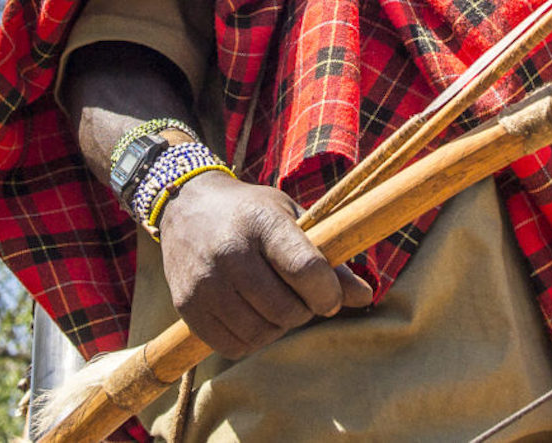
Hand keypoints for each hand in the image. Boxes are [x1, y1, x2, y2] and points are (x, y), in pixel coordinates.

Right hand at [156, 171, 372, 358]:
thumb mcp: (291, 218)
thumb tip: (365, 297)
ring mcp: (205, 282)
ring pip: (260, 332)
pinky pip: (232, 346)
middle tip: (299, 297)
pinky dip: (250, 339)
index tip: (330, 296)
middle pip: (286, 309)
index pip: (306, 269)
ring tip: (275, 305)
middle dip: (304, 310)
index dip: (328, 292)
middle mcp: (230, 251)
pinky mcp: (186, 306)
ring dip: (278, 327)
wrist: (186, 205)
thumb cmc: (251, 213)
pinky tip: (252, 316)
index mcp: (263, 222)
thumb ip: (327, 258)